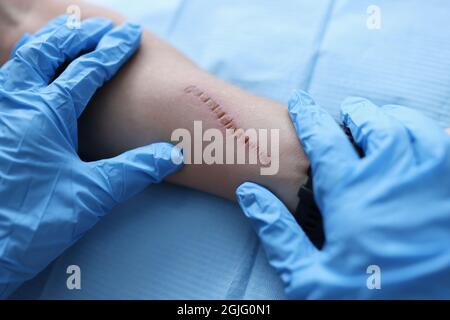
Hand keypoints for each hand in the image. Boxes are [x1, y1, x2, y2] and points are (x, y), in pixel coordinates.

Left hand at [0, 16, 182, 297]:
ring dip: (48, 45)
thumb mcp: (93, 195)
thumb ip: (136, 170)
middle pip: (47, 50)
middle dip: (77, 35)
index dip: (113, 49)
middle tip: (100, 29)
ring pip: (20, 61)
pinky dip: (26, 66)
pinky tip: (34, 77)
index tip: (130, 33)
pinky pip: (6, 81)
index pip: (87, 69)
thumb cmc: (35, 221)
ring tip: (68, 37)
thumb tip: (173, 155)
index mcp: (44, 113)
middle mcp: (14, 103)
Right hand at [236, 91, 449, 298]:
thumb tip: (250, 194)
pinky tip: (427, 142)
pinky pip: (449, 151)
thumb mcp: (309, 278)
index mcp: (352, 196)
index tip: (300, 101)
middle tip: (346, 110)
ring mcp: (434, 188)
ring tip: (384, 119)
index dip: (307, 115)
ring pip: (417, 130)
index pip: (323, 139)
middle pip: (375, 125)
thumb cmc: (369, 304)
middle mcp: (395, 180)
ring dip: (396, 118)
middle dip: (357, 111)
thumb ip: (277, 232)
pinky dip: (436, 137)